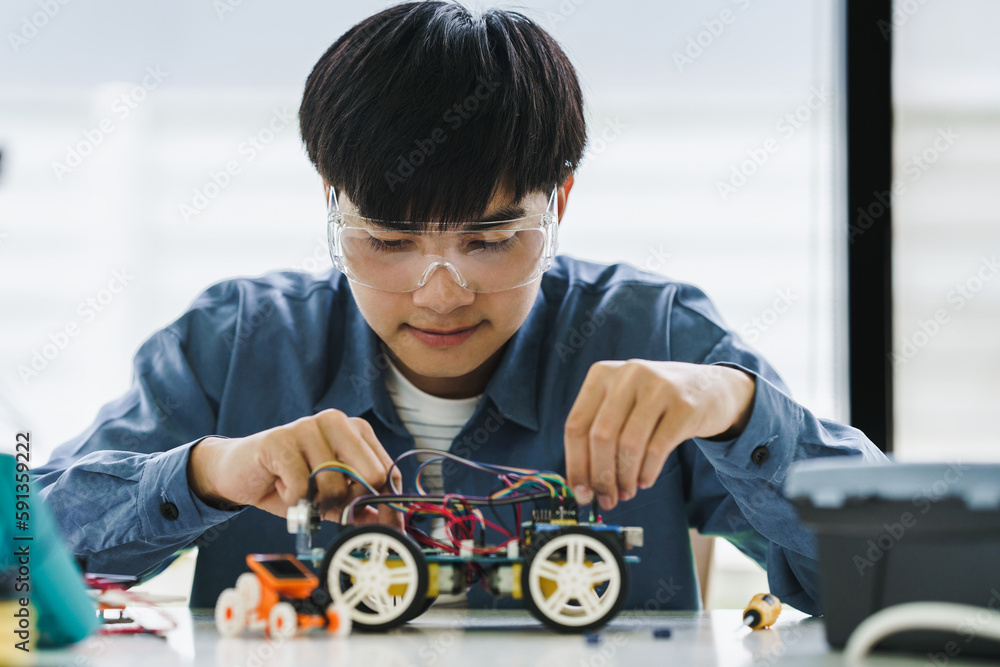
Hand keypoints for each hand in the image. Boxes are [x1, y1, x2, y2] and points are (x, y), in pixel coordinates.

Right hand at [187, 409, 402, 528]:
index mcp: (356, 431)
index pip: (388, 471)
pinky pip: (302, 486)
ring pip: (335, 485)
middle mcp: (337, 422)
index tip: (388, 531)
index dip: (390, 506)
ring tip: (299, 493)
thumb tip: (389, 526)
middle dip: (351, 504)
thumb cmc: (288, 481)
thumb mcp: (330, 498)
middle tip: (328, 507)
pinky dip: (293, 500)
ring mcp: (308, 426)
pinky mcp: (281, 439)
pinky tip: (282, 487)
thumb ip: (359, 508)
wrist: (238, 473)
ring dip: (315, 502)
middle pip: (371, 475)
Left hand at [564, 360, 754, 510]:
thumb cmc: (656, 403)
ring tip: (627, 492)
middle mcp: (627, 375)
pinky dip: (647, 472)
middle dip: (601, 477)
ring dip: (625, 478)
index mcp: (602, 374)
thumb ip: (600, 436)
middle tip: (607, 499)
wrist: (710, 387)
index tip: (581, 493)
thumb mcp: (623, 404)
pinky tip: (646, 480)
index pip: (576, 425)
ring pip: (629, 445)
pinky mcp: (684, 405)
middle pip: (600, 437)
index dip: (575, 465)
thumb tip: (583, 486)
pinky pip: (657, 448)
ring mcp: (658, 387)